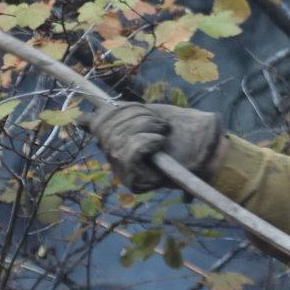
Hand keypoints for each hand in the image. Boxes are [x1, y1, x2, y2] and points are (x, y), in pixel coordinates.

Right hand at [88, 102, 222, 191]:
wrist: (209, 146)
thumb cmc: (185, 131)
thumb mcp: (150, 117)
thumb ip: (119, 116)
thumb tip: (80, 121)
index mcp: (116, 142)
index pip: (95, 123)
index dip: (108, 111)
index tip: (126, 107)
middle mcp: (116, 161)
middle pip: (106, 128)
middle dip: (136, 116)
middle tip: (159, 124)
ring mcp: (125, 173)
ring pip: (118, 139)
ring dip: (146, 127)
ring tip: (162, 133)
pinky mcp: (136, 183)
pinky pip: (129, 152)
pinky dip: (146, 141)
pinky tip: (159, 143)